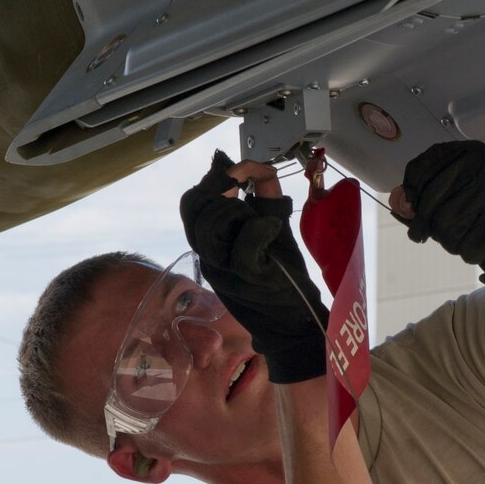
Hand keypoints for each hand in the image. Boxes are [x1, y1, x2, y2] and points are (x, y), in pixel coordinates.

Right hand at [180, 152, 328, 383]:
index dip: (214, 180)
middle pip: (194, 207)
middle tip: (244, 191)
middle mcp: (210, 256)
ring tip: (262, 220)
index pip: (192, 203)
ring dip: (240, 209)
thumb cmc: (281, 274)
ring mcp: (226, 269)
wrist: (292, 321)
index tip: (239, 177)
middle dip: (220, 187)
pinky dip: (261, 227)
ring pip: (213, 223)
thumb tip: (247, 163)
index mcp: (210, 245)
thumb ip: (261, 194)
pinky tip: (273, 228)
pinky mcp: (249, 279)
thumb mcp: (269, 227)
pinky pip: (245, 246)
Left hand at [390, 140, 484, 294]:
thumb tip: (398, 205)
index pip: (421, 169)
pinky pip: (468, 247)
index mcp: (471, 151)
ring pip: (448, 228)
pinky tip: (481, 248)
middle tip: (428, 235)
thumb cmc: (484, 213)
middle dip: (427, 226)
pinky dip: (469, 255)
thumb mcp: (454, 196)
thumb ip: (423, 199)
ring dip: (450, 242)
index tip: (410, 210)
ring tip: (463, 238)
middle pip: (431, 204)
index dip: (409, 193)